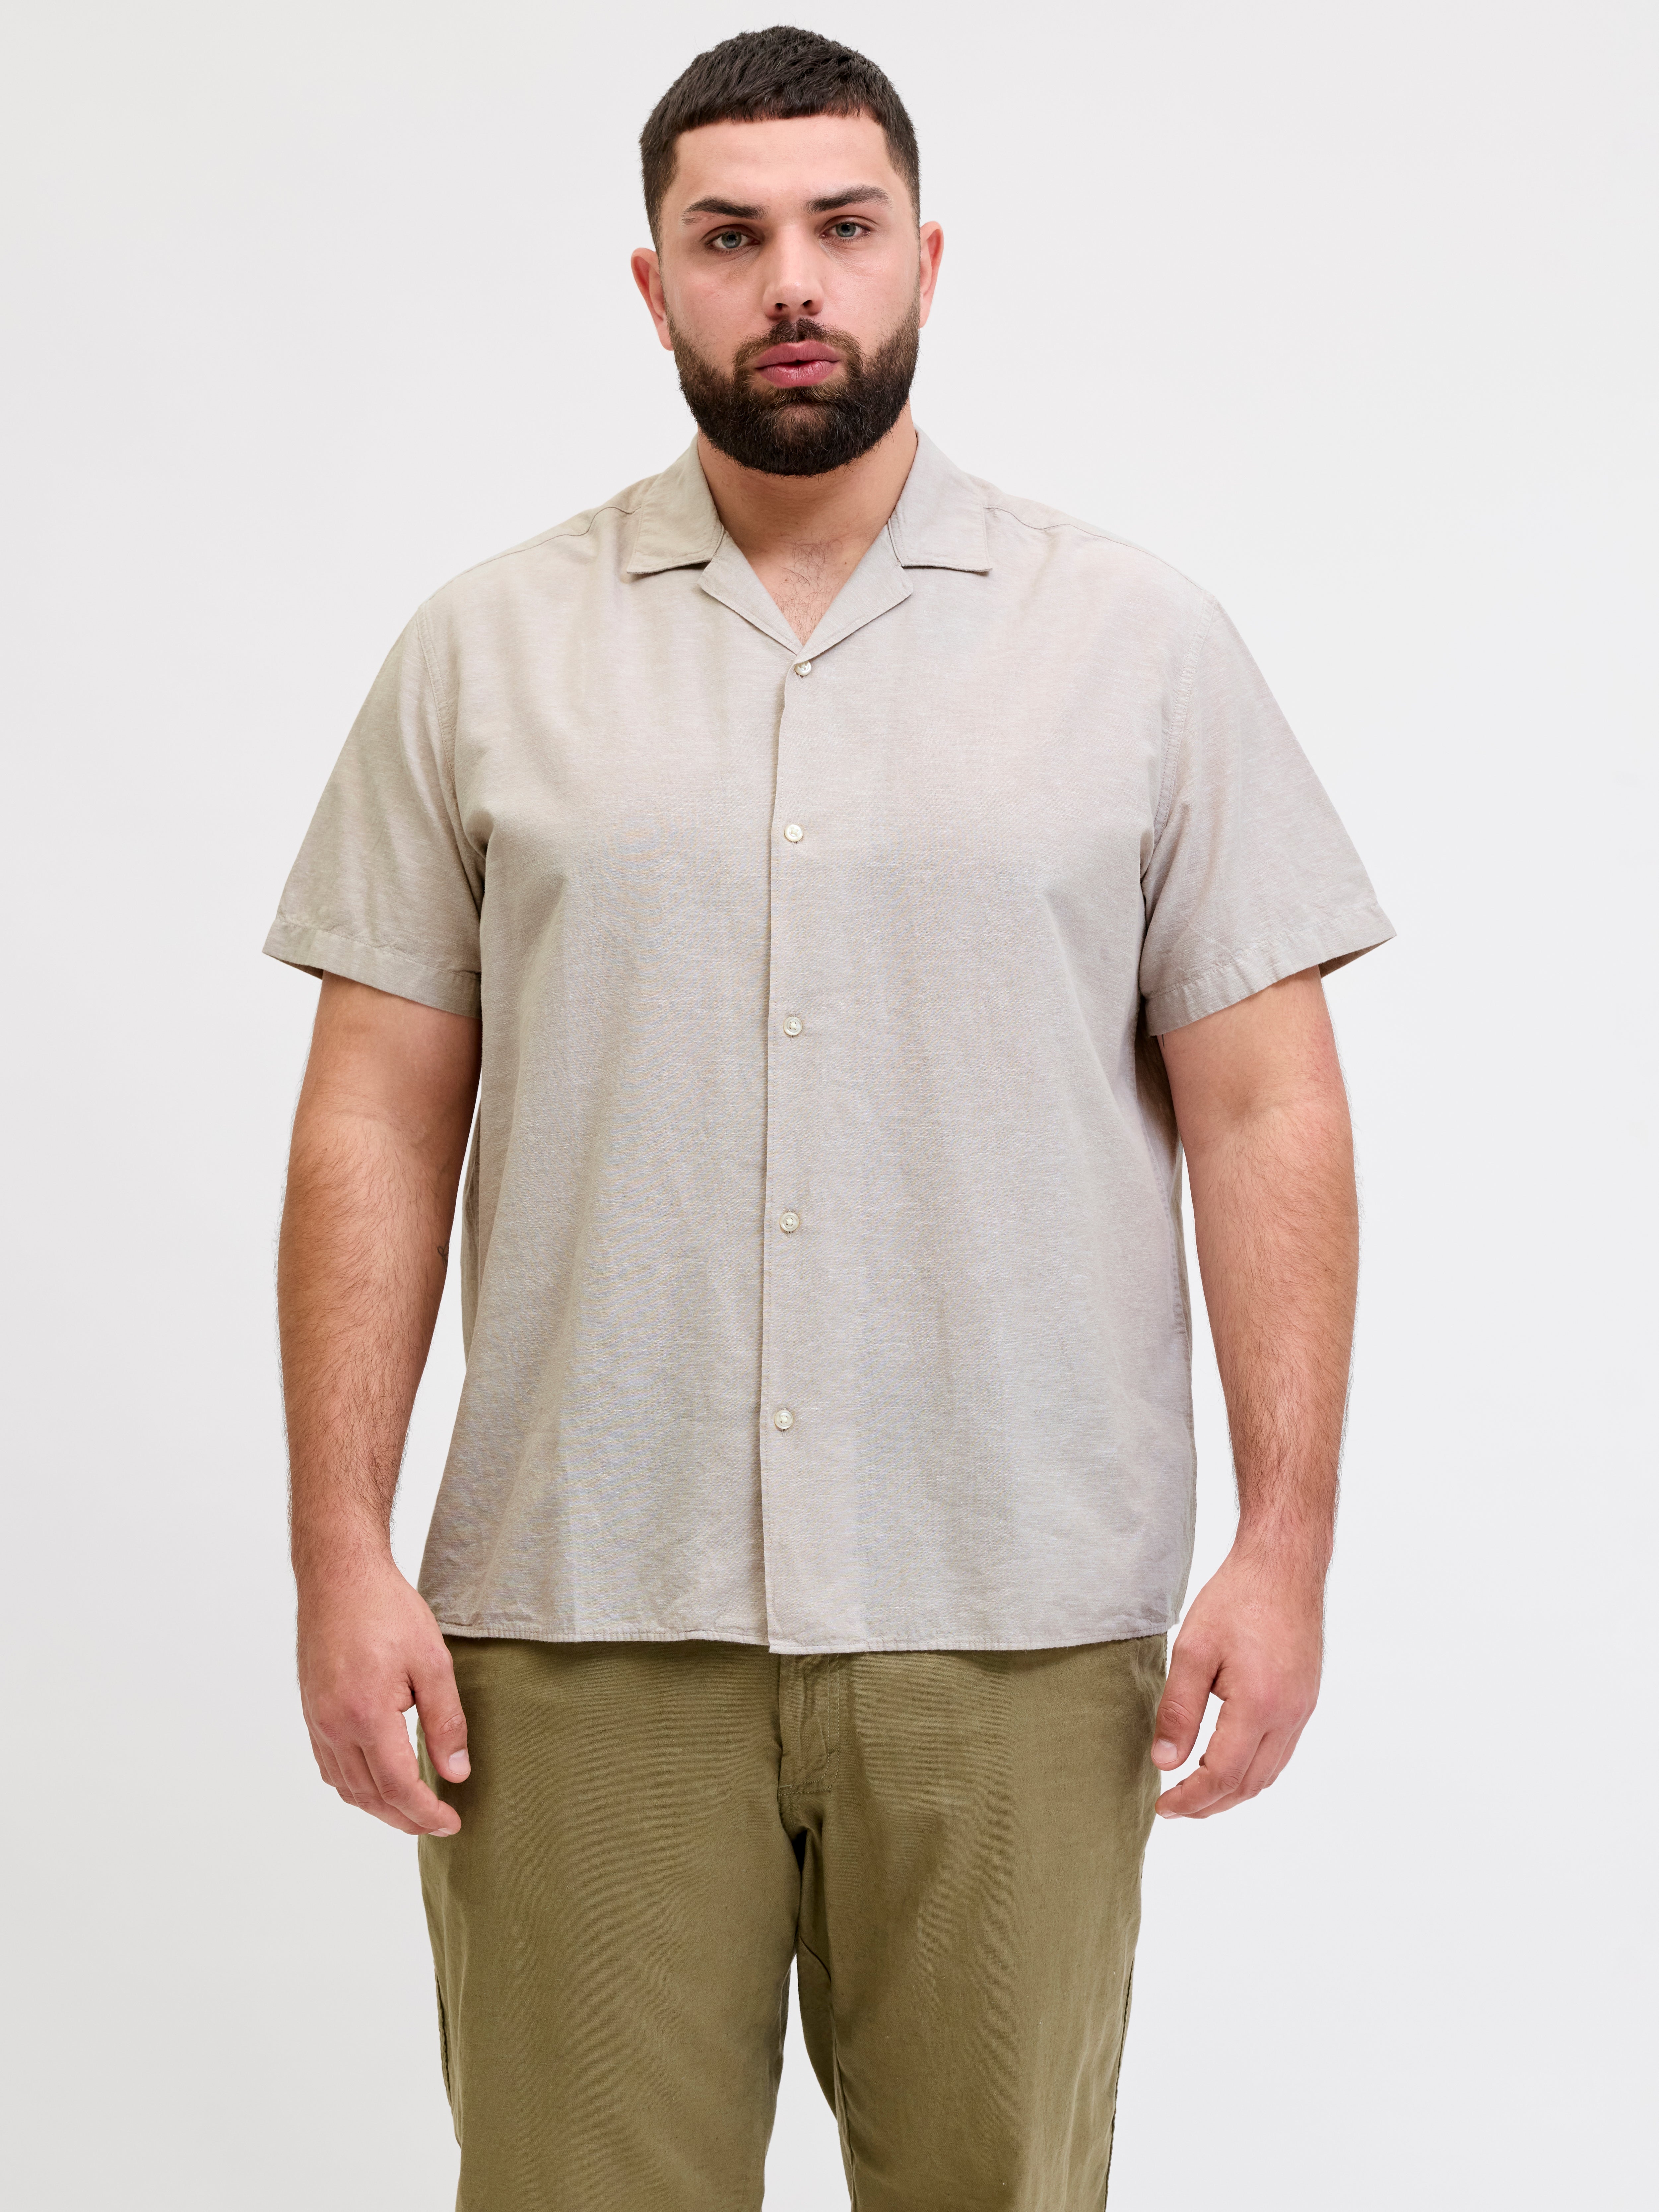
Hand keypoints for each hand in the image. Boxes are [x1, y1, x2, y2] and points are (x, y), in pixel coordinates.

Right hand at [298, 1558, 469, 1835]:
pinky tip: (379, 1783)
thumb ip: (445, 1721)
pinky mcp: (312, 1713)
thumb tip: (456, 1773)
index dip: (426, 1813)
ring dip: (380, 1807)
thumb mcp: (432, 1661)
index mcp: (365, 1714)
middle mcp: (334, 1726)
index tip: (452, 1822)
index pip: (398, 1787)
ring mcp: (318, 1721)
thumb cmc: (387, 1610)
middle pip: (370, 1796)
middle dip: (406, 1818)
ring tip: (413, 1810)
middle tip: (438, 1823)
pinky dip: (355, 1787)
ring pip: (347, 1788)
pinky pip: (331, 1767)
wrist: (339, 1578)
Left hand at [1151, 1540, 1324, 1818]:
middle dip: (1210, 1803)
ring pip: (1269, 1773)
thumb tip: (1164, 1763)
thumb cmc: (1236, 1599)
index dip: (1190, 1798)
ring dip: (1233, 1790)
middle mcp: (1289, 1715)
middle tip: (1175, 1807)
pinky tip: (1228, 1761)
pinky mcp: (1305, 1698)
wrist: (1284, 1565)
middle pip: (1249, 1784)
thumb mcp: (1193, 1649)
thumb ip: (1178, 1709)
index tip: (1162, 1807)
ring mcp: (1303, 1708)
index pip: (1222, 1775)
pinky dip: (1253, 1768)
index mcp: (1260, 1705)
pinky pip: (1281, 1751)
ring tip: (1196, 1790)